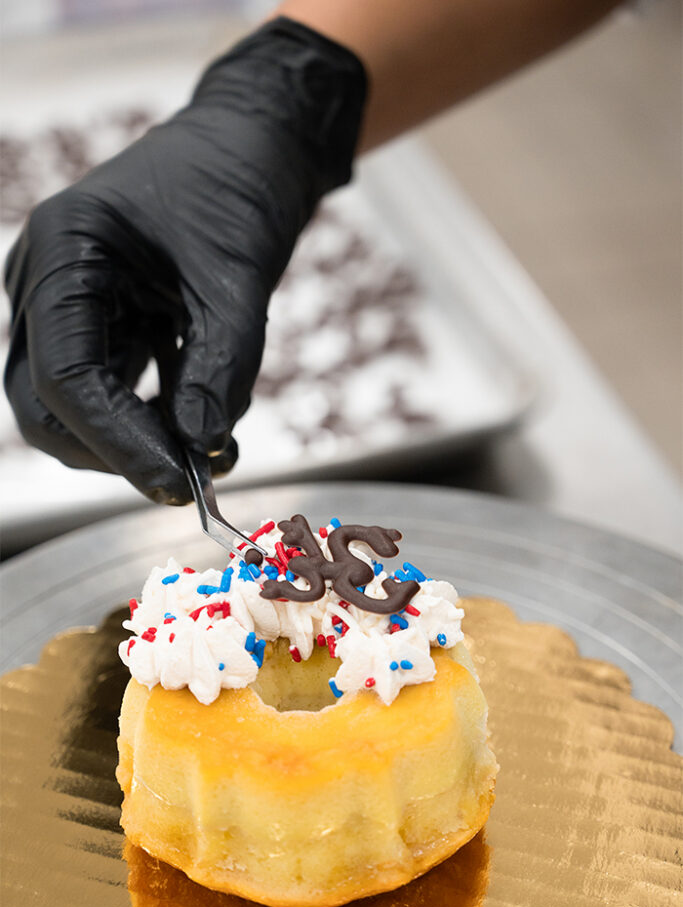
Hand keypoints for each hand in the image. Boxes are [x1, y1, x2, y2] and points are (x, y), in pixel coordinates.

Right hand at [4, 17, 365, 502]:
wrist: (252, 144)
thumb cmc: (237, 187)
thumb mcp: (237, 279)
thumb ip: (221, 369)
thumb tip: (203, 449)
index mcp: (63, 251)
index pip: (63, 377)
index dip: (117, 443)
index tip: (177, 484)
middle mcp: (46, 279)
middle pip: (49, 404)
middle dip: (118, 450)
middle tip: (190, 480)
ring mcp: (68, 303)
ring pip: (76, 406)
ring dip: (139, 439)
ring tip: (214, 451)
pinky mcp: (100, 321)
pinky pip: (112, 388)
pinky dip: (154, 416)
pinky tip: (207, 423)